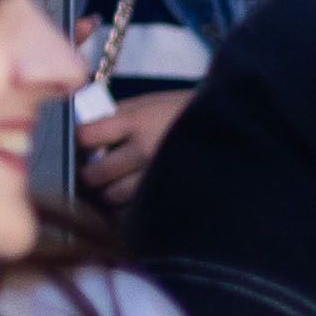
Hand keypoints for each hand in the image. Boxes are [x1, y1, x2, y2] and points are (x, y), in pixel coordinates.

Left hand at [74, 83, 192, 202]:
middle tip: (94, 172)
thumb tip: (82, 131)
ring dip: (109, 193)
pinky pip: (136, 211)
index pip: (86, 136)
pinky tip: (134, 198)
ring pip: (112, 197)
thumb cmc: (184, 113)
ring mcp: (159, 175)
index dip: (79, 142)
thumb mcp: (150, 104)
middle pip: (94, 174)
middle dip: (90, 174)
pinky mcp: (172, 195)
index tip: (83, 145)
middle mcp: (144, 149)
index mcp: (135, 121)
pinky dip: (129, 207)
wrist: (235, 126)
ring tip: (117, 185)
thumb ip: (117, 116)